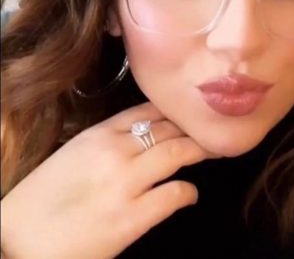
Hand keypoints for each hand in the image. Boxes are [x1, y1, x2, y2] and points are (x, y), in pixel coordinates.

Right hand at [1, 102, 211, 258]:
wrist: (17, 242)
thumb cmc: (41, 200)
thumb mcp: (73, 156)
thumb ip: (106, 143)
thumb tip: (140, 140)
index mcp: (98, 134)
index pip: (147, 110)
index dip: (174, 111)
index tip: (190, 114)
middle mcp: (115, 150)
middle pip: (168, 129)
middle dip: (193, 129)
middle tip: (212, 132)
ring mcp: (125, 182)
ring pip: (177, 153)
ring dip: (199, 152)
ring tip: (213, 152)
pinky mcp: (132, 217)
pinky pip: (173, 194)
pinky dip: (188, 192)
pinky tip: (191, 194)